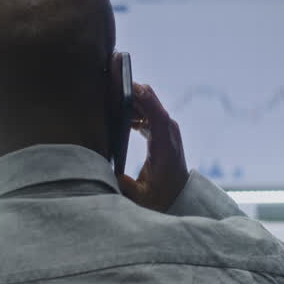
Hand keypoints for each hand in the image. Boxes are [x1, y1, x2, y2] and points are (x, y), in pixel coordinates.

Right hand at [118, 82, 187, 211]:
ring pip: (149, 104)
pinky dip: (136, 110)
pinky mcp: (163, 130)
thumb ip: (123, 185)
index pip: (157, 115)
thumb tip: (103, 172)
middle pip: (152, 102)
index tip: (127, 86)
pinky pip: (149, 111)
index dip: (144, 98)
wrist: (180, 196)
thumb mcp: (140, 196)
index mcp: (164, 146)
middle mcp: (168, 132)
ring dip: (132, 100)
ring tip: (112, 104)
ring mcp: (167, 129)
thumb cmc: (161, 197)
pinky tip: (123, 118)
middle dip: (131, 92)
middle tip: (109, 89)